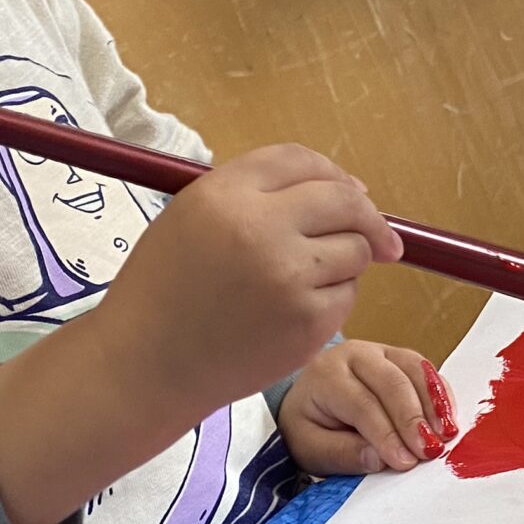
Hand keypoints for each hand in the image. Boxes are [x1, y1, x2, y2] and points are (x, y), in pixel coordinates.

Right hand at [94, 145, 402, 419]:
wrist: (146, 363)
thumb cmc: (166, 292)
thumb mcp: (191, 217)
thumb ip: (256, 194)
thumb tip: (348, 191)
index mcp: (224, 195)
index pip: (301, 160)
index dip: (332, 173)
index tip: (352, 192)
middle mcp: (260, 228)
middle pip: (345, 201)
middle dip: (367, 217)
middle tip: (377, 236)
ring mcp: (289, 277)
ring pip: (355, 250)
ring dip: (344, 262)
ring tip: (300, 282)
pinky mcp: (308, 322)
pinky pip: (347, 295)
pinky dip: (332, 301)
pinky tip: (292, 314)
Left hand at [279, 341, 458, 476]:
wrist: (308, 402)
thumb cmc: (309, 426)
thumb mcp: (311, 448)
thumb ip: (342, 454)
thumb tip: (380, 459)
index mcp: (326, 376)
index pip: (362, 404)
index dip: (386, 434)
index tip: (404, 461)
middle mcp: (353, 355)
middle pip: (392, 382)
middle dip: (414, 418)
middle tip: (430, 450)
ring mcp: (380, 351)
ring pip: (414, 369)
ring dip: (434, 404)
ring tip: (447, 435)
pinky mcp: (399, 357)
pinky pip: (425, 369)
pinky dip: (440, 394)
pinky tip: (448, 419)